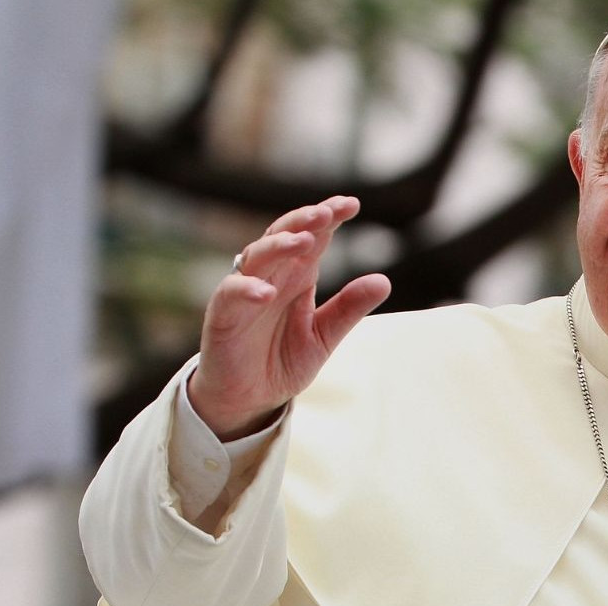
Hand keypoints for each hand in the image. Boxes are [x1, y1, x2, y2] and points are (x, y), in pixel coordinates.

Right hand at [187, 196, 390, 439]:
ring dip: (278, 246)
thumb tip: (384, 281)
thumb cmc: (282, 360)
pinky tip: (267, 292)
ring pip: (257, 256)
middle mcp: (271, 277)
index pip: (313, 237)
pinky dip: (247, 289)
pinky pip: (230, 295)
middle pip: (283, 235)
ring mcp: (245, 293)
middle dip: (304, 221)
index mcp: (297, 277)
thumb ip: (349, 308)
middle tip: (327, 213)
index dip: (328, 217)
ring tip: (303, 241)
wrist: (248, 398)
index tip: (351, 204)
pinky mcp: (223, 316)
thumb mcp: (324, 336)